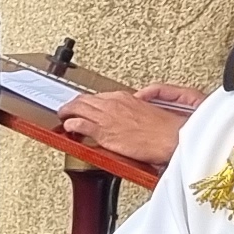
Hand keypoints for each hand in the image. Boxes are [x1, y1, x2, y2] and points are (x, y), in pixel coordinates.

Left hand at [53, 87, 189, 168]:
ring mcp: (107, 118)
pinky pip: (79, 125)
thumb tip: (132, 108)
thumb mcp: (148, 109)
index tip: (85, 104)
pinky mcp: (104, 133)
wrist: (170, 138)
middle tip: (68, 109)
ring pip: (77, 109)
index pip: (98, 96)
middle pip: (84, 100)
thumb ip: (135, 106)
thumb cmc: (164, 128)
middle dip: (73, 104)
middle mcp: (113, 104)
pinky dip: (71, 125)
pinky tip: (68, 127)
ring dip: (67, 112)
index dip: (88, 101)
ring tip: (63, 116)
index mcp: (124, 97)